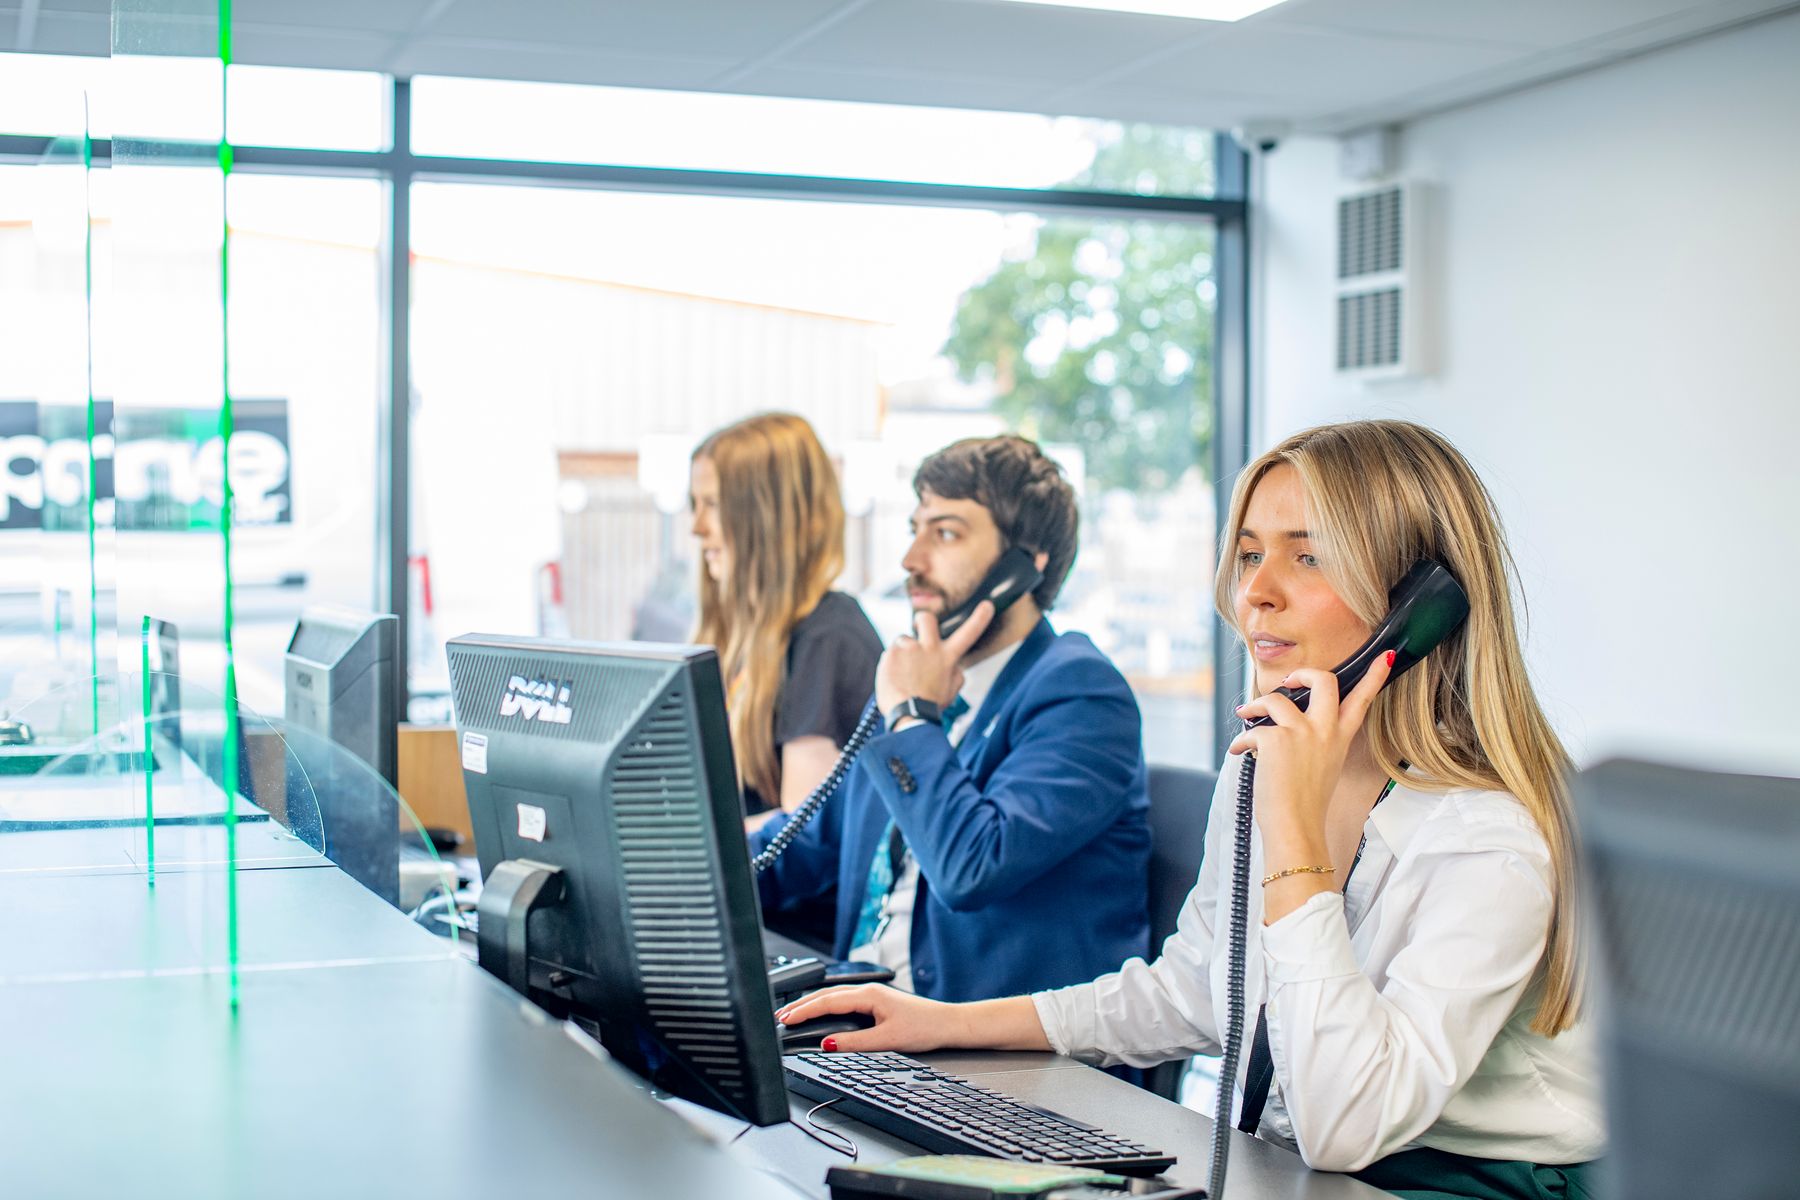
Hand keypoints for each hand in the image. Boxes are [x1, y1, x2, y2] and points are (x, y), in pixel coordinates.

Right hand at [775, 984, 966, 1052]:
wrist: (948, 1023)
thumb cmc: (924, 1027)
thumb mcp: (887, 1039)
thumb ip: (855, 1043)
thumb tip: (827, 1045)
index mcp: (868, 995)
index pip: (827, 1001)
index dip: (804, 1010)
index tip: (785, 1018)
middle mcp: (868, 991)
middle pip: (826, 995)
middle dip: (801, 1005)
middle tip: (780, 1016)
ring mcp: (872, 995)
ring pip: (834, 997)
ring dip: (812, 1004)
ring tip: (793, 1014)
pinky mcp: (876, 1002)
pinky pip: (843, 1001)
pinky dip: (826, 1006)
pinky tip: (821, 1012)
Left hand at [874, 601, 995, 715]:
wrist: (909, 716)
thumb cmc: (930, 705)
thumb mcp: (951, 690)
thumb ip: (954, 672)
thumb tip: (953, 664)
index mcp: (948, 657)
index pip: (968, 633)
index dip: (980, 618)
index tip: (987, 605)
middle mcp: (929, 647)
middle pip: (926, 618)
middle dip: (922, 620)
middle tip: (917, 629)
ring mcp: (909, 648)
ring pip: (903, 641)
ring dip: (902, 654)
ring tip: (903, 675)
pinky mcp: (891, 652)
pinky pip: (890, 654)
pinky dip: (890, 665)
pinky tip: (894, 679)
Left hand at [1226, 652, 1395, 854]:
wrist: (1295, 827)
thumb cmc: (1305, 803)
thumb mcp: (1323, 766)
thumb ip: (1316, 740)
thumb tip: (1286, 724)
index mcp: (1339, 739)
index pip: (1363, 701)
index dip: (1374, 676)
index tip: (1385, 656)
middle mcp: (1325, 731)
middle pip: (1325, 680)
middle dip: (1303, 673)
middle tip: (1289, 682)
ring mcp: (1302, 734)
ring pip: (1277, 699)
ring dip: (1255, 704)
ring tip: (1245, 714)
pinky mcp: (1276, 740)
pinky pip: (1252, 729)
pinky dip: (1241, 741)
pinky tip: (1239, 752)